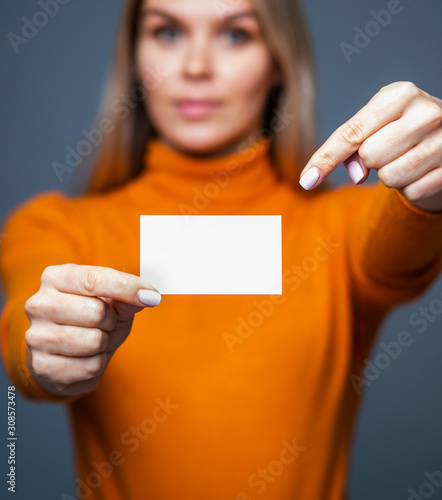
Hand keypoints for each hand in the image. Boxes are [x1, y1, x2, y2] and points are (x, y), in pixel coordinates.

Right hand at [24, 264, 160, 396]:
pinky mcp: (42, 366)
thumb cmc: (91, 318)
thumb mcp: (113, 301)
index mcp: (55, 277)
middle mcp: (39, 304)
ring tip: (94, 339)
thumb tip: (147, 296)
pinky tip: (84, 358)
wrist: (65, 353)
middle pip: (96, 312)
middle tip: (104, 323)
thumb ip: (128, 294)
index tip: (152, 296)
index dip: (128, 288)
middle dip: (111, 320)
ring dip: (104, 343)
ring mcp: (36, 336)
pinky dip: (97, 364)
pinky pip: (90, 367)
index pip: (95, 279)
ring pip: (94, 341)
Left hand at [299, 82, 441, 212]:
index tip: (306, 180)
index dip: (325, 159)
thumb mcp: (376, 124)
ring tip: (406, 158)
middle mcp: (426, 112)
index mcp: (401, 94)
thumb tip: (357, 175)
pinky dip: (410, 187)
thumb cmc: (401, 128)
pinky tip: (422, 170)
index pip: (351, 133)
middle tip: (390, 149)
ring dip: (390, 176)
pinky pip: (411, 192)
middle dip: (370, 160)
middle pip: (368, 157)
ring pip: (388, 177)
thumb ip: (354, 144)